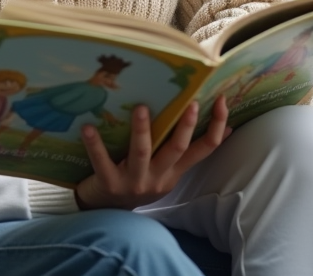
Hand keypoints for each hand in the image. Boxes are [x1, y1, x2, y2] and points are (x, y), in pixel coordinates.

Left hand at [74, 94, 231, 209]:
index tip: (223, 102)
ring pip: (142, 153)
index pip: (204, 150)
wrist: (106, 211)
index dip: (217, 128)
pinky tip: (88, 127)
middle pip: (176, 149)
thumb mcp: (162, 171)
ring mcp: (134, 182)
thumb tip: (203, 124)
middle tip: (191, 103)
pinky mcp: (109, 183)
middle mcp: (158, 178)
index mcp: (174, 172)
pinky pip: (102, 161)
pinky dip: (95, 144)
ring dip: (142, 130)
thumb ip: (178, 151)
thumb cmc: (135, 181)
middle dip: (185, 126)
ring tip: (141, 107)